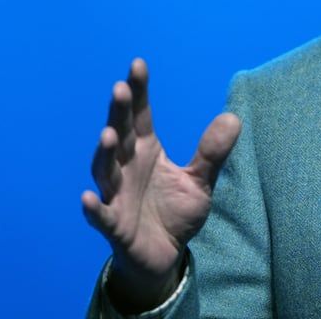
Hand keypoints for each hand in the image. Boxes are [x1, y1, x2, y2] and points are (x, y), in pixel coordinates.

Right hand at [81, 58, 241, 311]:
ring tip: (107, 134)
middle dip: (118, 113)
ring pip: (106, 170)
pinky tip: (87, 198)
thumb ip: (212, 152)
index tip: (138, 64)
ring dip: (104, 153)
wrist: (163, 255)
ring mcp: (116, 195)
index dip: (137, 91)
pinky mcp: (114, 225)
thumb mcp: (199, 182)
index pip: (139, 116)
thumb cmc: (175, 212)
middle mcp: (126, 167)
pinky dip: (93, 208)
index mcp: (145, 151)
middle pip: (120, 135)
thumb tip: (233, 118)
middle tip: (120, 89)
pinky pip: (101, 216)